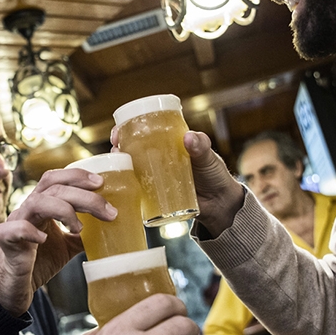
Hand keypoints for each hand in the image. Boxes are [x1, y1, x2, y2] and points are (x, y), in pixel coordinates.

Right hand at [0, 167, 116, 315]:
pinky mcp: (6, 242)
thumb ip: (84, 234)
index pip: (56, 179)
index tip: (100, 183)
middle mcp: (28, 209)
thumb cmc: (37, 262)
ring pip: (36, 202)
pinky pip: (15, 229)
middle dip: (82, 195)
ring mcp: (15, 223)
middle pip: (52, 188)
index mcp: (42, 205)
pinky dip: (31, 230)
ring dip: (63, 210)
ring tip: (79, 227)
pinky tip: (44, 239)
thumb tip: (112, 228)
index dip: (77, 176)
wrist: (14, 288)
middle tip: (107, 209)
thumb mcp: (67, 245)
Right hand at [109, 127, 243, 237]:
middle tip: (115, 149)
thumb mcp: (209, 158)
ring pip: (132, 169)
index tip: (118, 132)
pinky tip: (119, 190)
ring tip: (115, 168)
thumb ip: (201, 147)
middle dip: (118, 148)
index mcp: (169, 143)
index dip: (127, 129)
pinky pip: (138, 190)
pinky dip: (127, 189)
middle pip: (132, 149)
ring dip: (120, 167)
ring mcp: (156, 176)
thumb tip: (188, 138)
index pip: (144, 130)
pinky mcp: (156, 194)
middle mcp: (159, 158)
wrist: (221, 205)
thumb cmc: (216, 176)